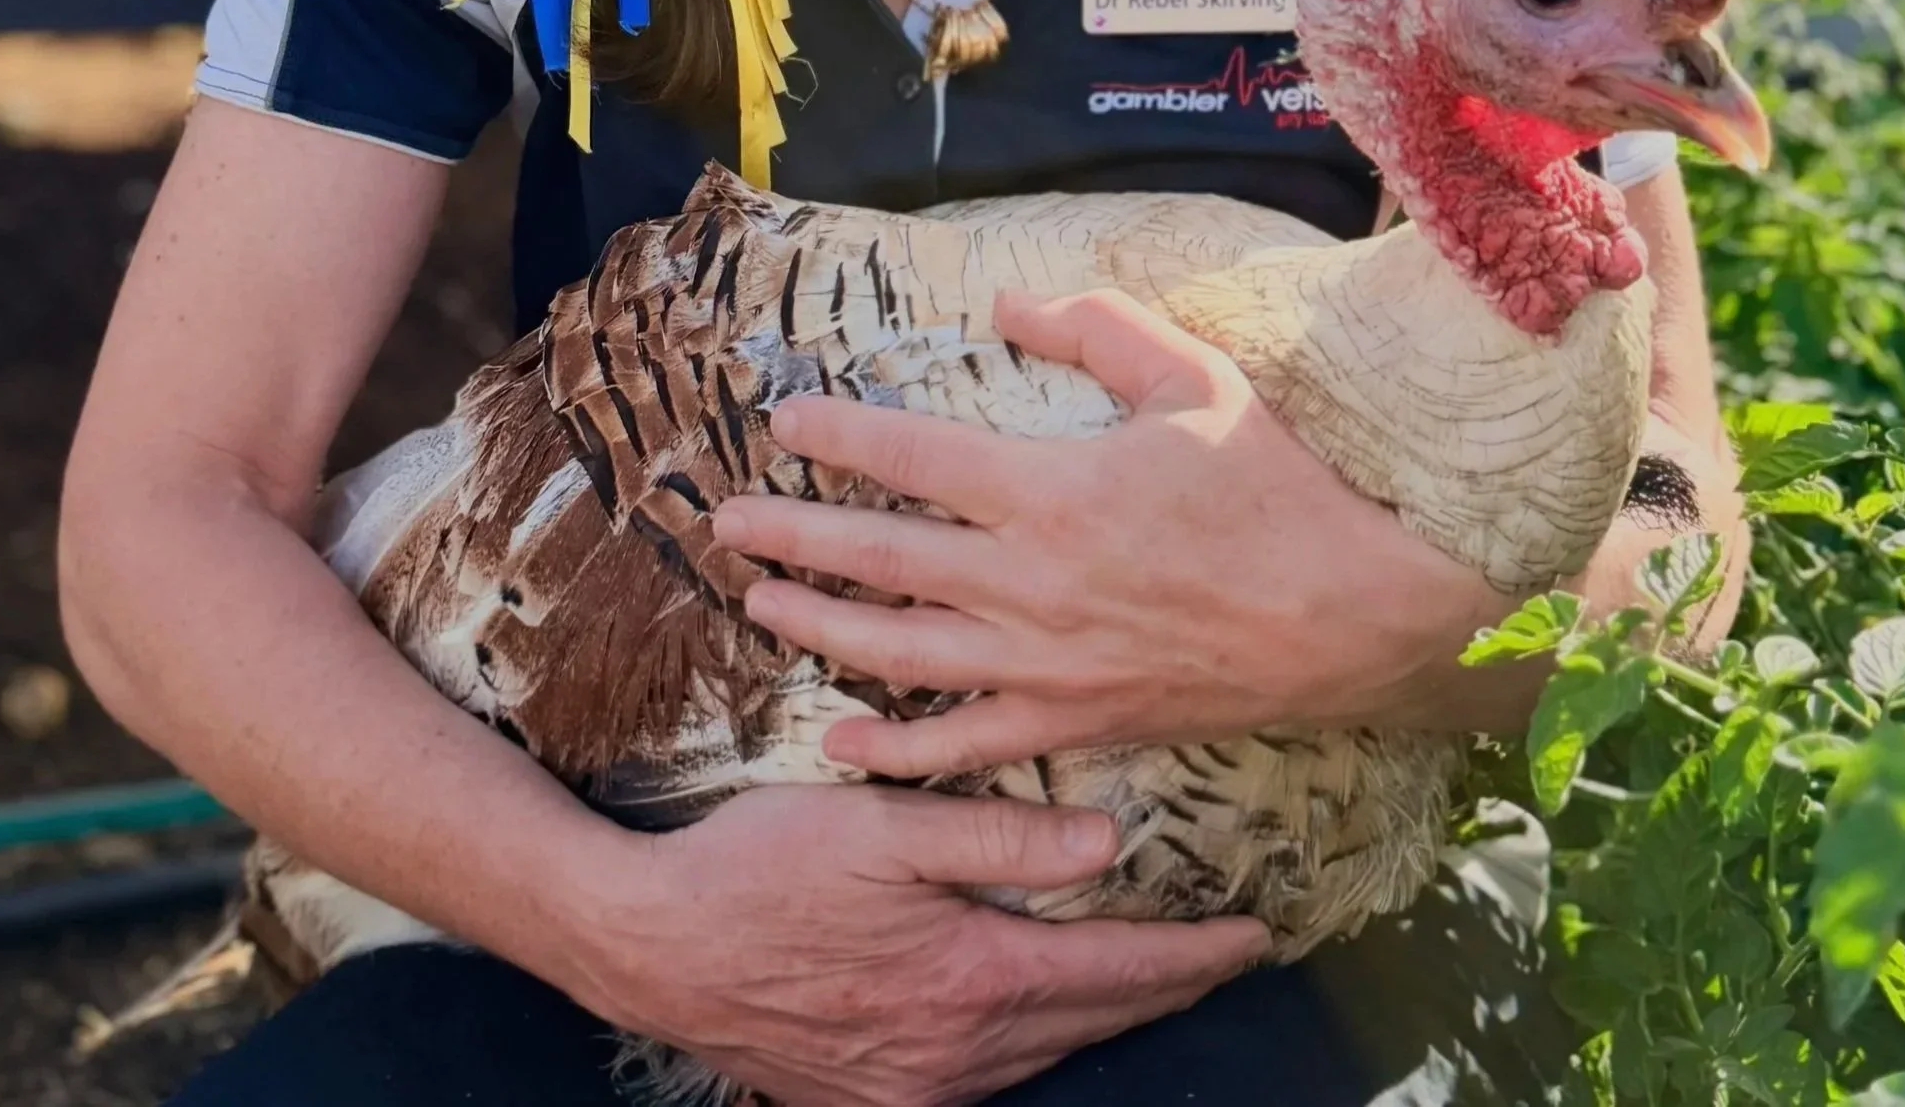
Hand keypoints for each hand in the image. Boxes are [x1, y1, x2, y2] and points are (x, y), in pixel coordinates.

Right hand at [559, 783, 1266, 1106]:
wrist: (651, 944)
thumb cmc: (760, 867)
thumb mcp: (881, 825)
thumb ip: (997, 838)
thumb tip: (1105, 846)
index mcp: (971, 982)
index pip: (1113, 972)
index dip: (1190, 954)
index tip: (1253, 934)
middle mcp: (955, 1056)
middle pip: (1092, 1023)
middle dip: (1166, 989)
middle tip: (1227, 956)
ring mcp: (911, 1089)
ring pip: (1043, 1055)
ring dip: (1102, 1017)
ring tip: (1150, 979)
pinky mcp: (868, 1099)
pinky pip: (986, 1078)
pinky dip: (1033, 1043)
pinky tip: (1038, 1017)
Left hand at [712, 286, 1497, 775]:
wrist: (1356, 611)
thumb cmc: (1275, 483)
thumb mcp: (1190, 375)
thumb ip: (1093, 327)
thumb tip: (1007, 305)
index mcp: (1051, 489)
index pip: (912, 456)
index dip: (838, 435)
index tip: (782, 421)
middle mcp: (1032, 583)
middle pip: (880, 559)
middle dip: (792, 537)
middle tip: (725, 523)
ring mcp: (1049, 664)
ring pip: (902, 652)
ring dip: (820, 628)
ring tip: (759, 604)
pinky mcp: (1077, 721)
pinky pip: (965, 747)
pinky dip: (897, 750)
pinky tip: (842, 742)